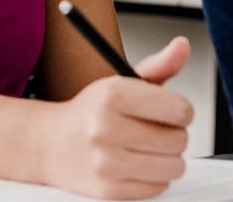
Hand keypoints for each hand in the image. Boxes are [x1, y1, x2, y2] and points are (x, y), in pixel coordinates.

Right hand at [44, 37, 194, 198]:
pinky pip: (158, 187)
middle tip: (153, 130)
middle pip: (179, 140)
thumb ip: (158, 65)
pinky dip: (154, 178)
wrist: (50, 144)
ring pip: (174, 167)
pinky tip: (136, 164)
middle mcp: (106, 128)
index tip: (170, 112)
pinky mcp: (108, 189)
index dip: (182, 111)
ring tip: (148, 149)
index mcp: (112, 95)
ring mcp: (106, 162)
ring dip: (168, 159)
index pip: (179, 109)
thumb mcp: (122, 83)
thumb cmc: (93, 112)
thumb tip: (183, 45)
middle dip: (173, 135)